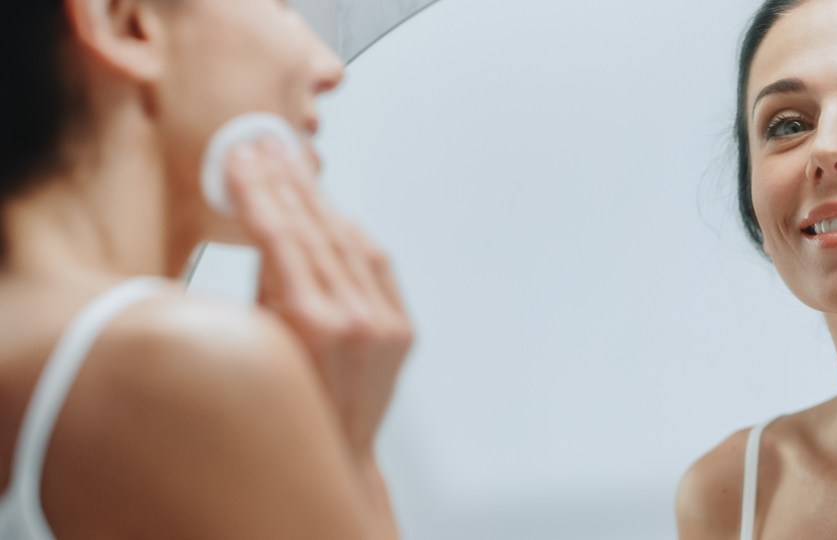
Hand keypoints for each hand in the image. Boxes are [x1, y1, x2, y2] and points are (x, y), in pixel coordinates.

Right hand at [226, 140, 412, 458]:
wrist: (334, 462)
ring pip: (349, 241)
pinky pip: (374, 264)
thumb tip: (258, 230)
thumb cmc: (283, 416)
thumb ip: (261, 291)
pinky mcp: (402, 330)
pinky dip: (348, 233)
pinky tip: (327, 211)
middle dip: (286, 183)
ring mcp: (386, 325)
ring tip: (289, 166)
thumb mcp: (251, 350)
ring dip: (317, 200)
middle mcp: (358, 321)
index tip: (241, 159)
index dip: (258, 191)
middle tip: (262, 146)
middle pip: (317, 231)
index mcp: (314, 325)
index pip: (281, 236)